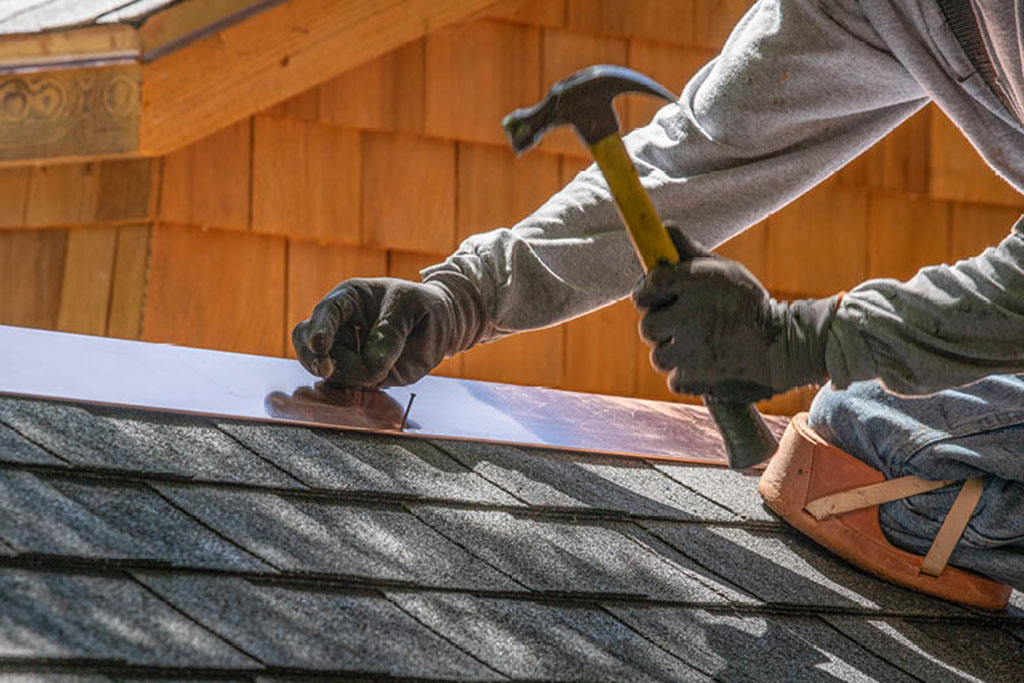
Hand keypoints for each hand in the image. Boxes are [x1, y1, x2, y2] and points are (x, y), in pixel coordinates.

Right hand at [292, 278, 460, 388]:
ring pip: (324, 370)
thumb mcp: (414, 307)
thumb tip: (372, 363)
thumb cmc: (423, 306)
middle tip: (327, 370)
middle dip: (314, 358)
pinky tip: (369, 387)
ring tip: (380, 373)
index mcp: (350, 299)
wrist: (440, 325)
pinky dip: (349, 391)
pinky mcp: (355, 374)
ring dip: (345, 377)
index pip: (326, 312)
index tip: (320, 347)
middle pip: (308, 342)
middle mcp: (340, 325)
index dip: (319, 329)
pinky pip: (342, 387)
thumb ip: (393, 331)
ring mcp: (345, 351)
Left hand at [631, 229, 837, 402]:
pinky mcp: (697, 378)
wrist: (786, 346)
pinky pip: (674, 379)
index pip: (649, 284)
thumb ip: (690, 253)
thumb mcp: (726, 271)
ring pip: (659, 356)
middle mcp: (691, 314)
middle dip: (660, 327)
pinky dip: (687, 375)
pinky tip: (707, 364)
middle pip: (647, 326)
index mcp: (697, 283)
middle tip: (680, 326)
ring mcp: (692, 350)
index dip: (647, 292)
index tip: (655, 297)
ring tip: (699, 346)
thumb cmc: (749, 304)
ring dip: (674, 353)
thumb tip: (664, 229)